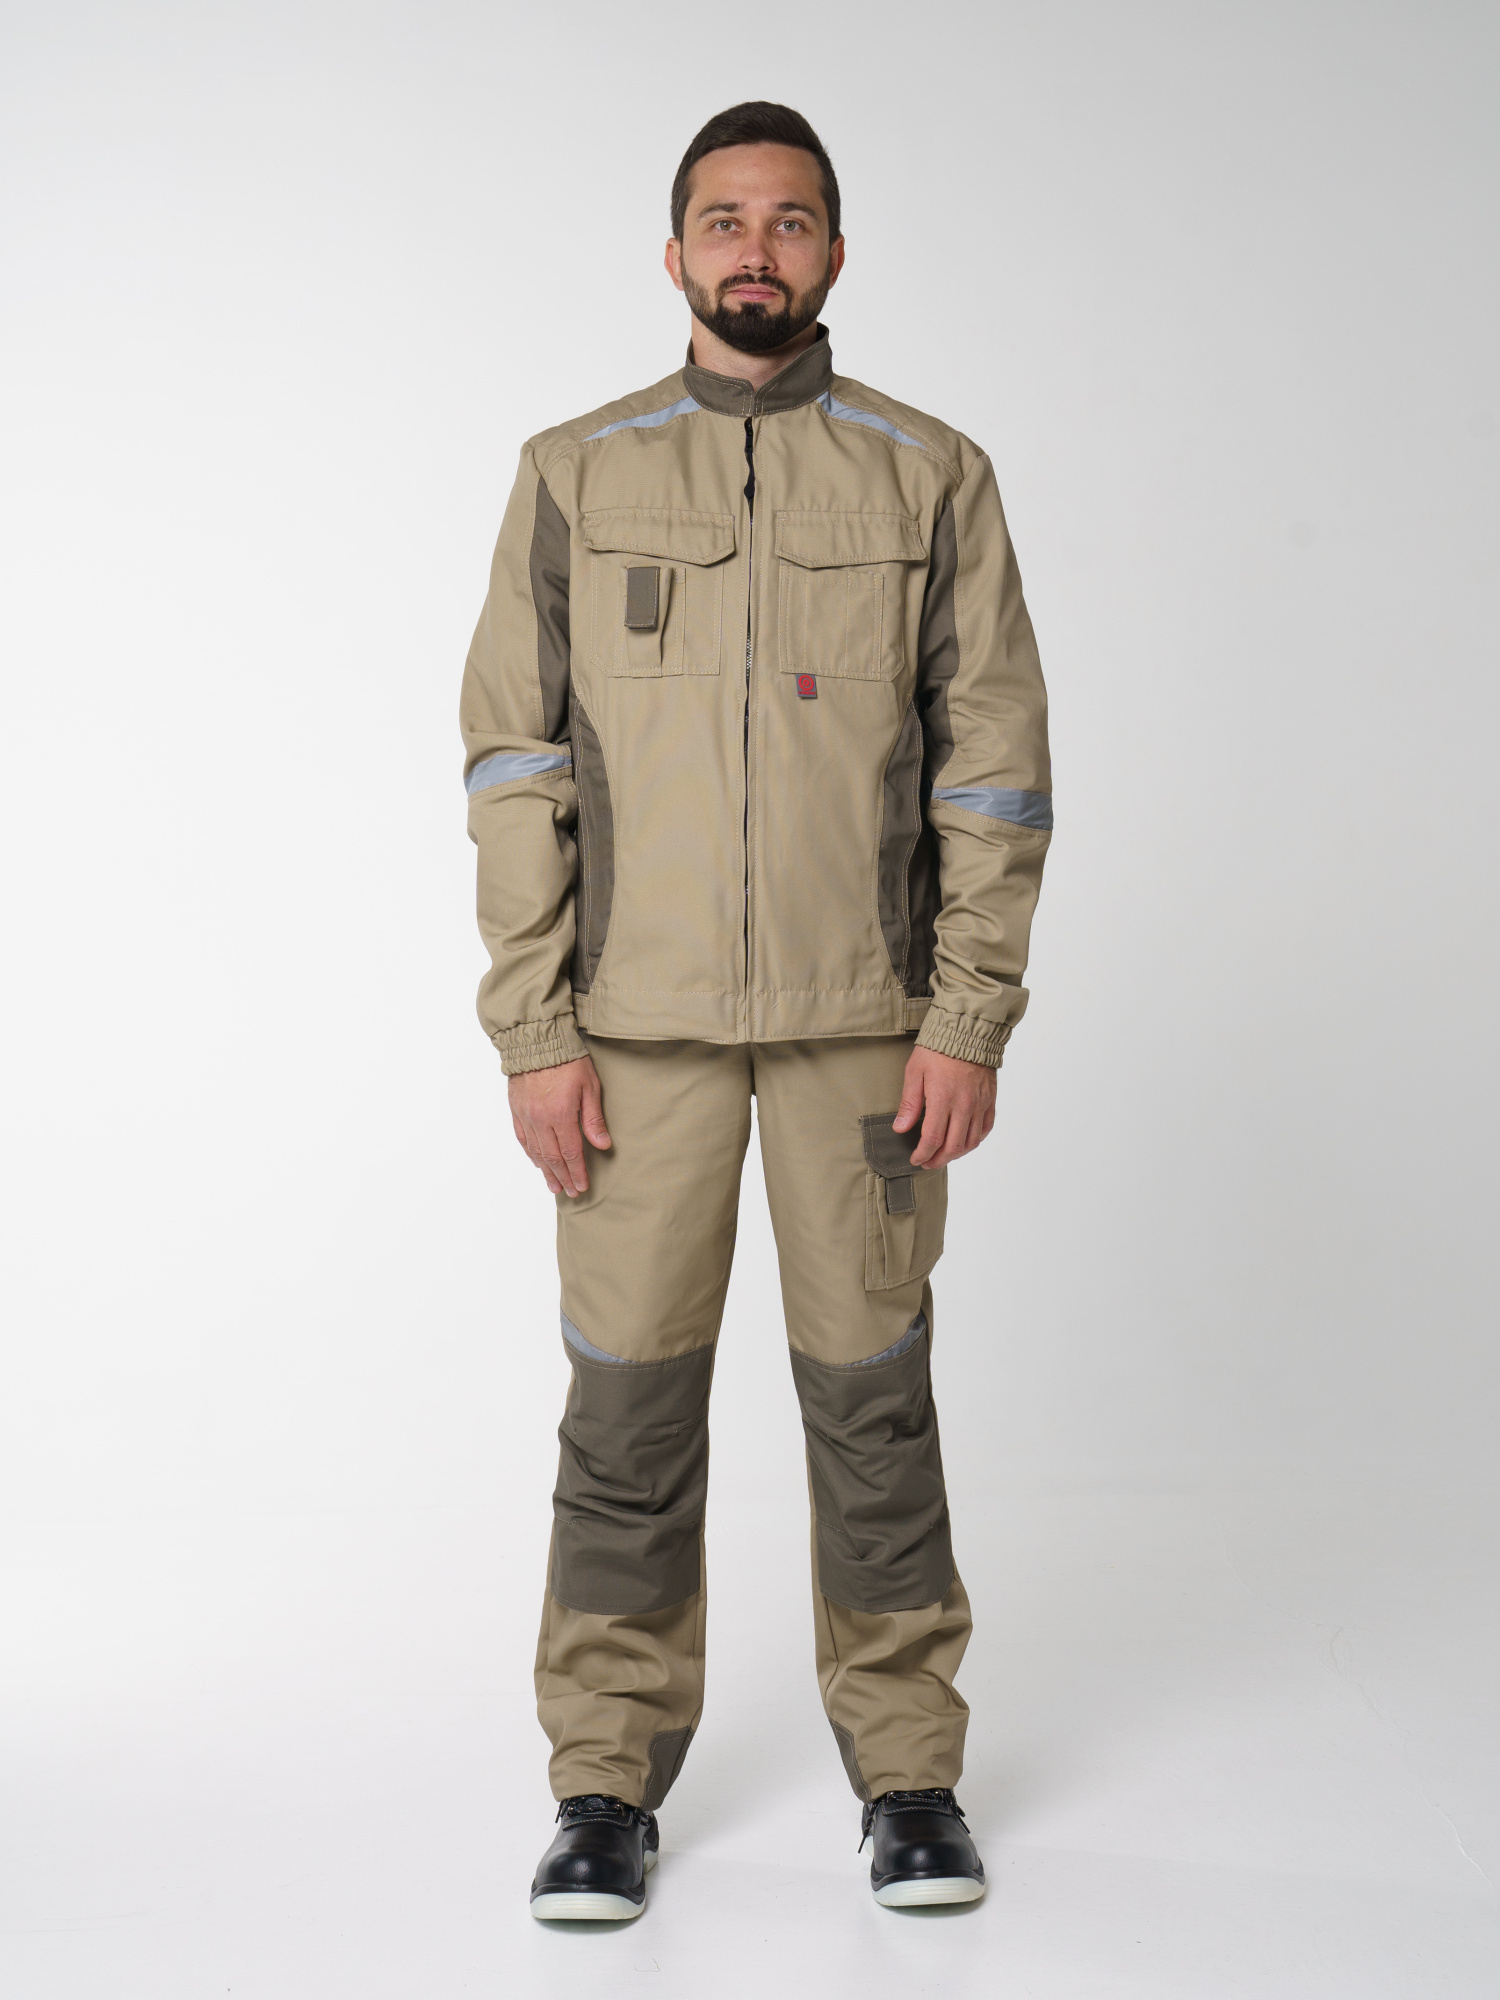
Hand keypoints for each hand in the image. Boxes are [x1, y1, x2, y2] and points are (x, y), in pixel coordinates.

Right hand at [508, 1056, 610, 1196]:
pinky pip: (523, 1138)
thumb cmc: (567, 1060)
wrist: (536, 1042)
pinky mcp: (516, 1110)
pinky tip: (538, 1162)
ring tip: (554, 1186)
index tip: (582, 1186)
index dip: (577, 1172)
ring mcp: (526, 1116)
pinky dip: (531, 1153)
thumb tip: (603, 1145)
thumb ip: (593, 1119)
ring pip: (536, 1152)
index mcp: (561, 1115)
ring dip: (546, 1171)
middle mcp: (541, 1120)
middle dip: (563, 1177)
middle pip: (553, 1157)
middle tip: (570, 1192)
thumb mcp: (589, 1087)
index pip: (571, 1152)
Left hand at [892, 1046, 995, 1168]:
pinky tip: (964, 1142)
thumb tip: (900, 1127)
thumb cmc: (938, 1049)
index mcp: (943, 1099)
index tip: (916, 1159)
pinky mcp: (990, 1100)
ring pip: (971, 1142)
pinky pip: (985, 1129)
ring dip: (956, 1154)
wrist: (967, 1032)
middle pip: (953, 1146)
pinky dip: (975, 1140)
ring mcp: (979, 1104)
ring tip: (943, 1155)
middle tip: (927, 1162)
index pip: (933, 1139)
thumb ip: (909, 1103)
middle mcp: (964, 1106)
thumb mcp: (915, 1072)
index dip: (923, 1154)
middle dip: (938, 1160)